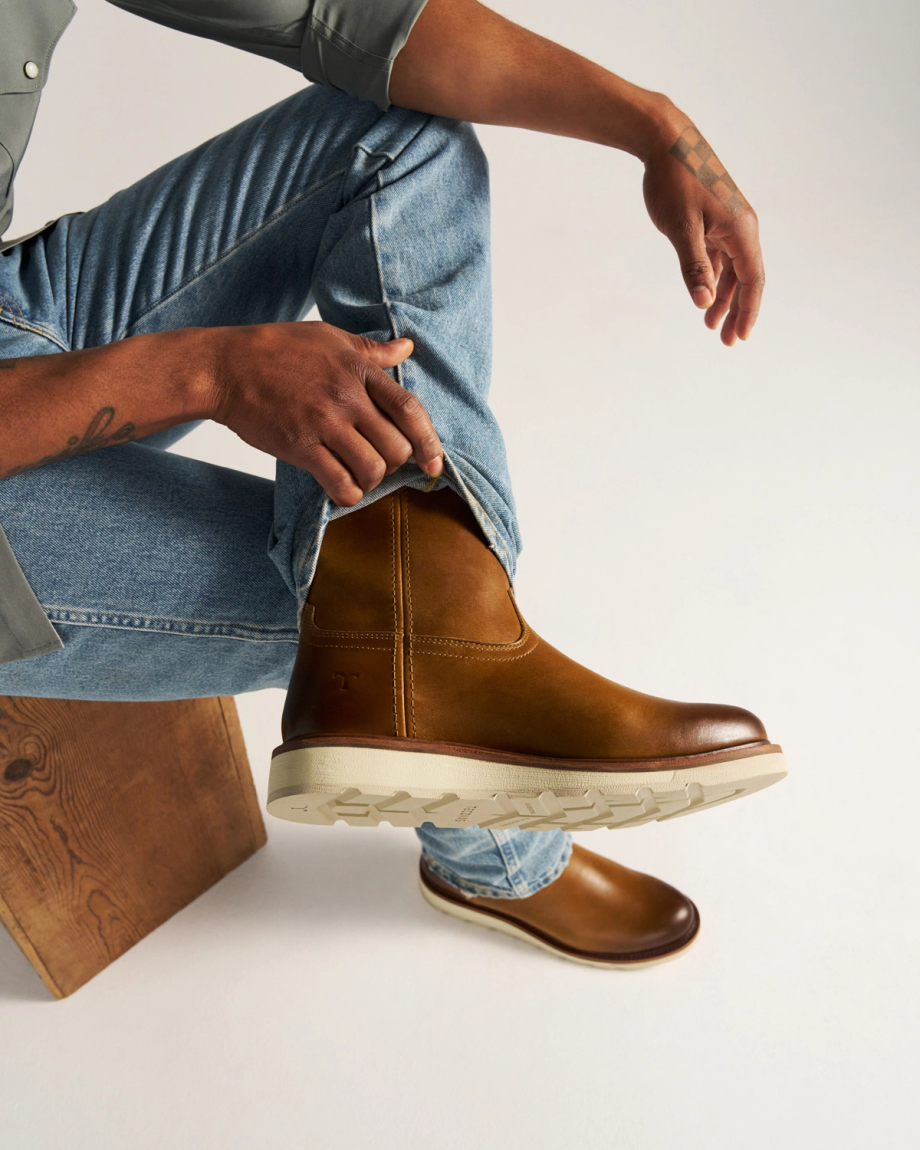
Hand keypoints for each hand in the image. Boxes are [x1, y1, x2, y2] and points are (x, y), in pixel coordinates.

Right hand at [207, 321, 442, 505]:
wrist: (225, 367)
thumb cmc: (276, 349)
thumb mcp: (329, 338)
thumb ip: (371, 350)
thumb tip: (407, 348)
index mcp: (358, 371)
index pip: (409, 409)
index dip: (429, 440)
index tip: (434, 463)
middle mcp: (346, 398)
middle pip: (396, 446)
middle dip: (396, 463)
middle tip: (380, 461)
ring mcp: (323, 423)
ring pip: (372, 468)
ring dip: (371, 480)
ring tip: (359, 474)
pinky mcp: (300, 446)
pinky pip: (339, 482)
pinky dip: (348, 493)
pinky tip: (341, 487)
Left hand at [642, 117, 764, 344]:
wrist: (666, 141)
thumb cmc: (674, 181)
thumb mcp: (681, 229)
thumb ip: (694, 267)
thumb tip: (704, 303)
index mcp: (741, 230)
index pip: (753, 280)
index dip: (748, 312)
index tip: (740, 338)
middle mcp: (742, 226)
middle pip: (746, 278)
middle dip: (736, 311)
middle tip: (726, 342)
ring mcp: (729, 222)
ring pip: (732, 269)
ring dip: (723, 297)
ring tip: (710, 325)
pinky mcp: (715, 217)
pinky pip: (720, 255)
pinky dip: (714, 277)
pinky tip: (705, 294)